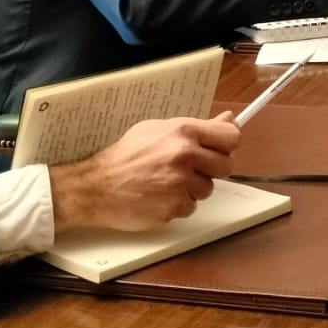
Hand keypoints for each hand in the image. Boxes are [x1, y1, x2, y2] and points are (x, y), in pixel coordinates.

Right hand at [49, 113, 239, 233]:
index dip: (227, 144)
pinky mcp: (175, 206)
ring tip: (166, 182)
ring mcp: (180, 182)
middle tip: (190, 169)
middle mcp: (185, 155)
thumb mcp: (158, 130)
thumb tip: (228, 120)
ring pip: (208, 188)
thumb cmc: (125, 157)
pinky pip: (191, 207)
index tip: (221, 149)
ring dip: (192, 188)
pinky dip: (178, 205)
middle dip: (211, 169)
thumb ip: (197, 128)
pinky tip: (159, 196)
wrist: (96, 186)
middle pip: (226, 165)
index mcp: (183, 131)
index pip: (230, 137)